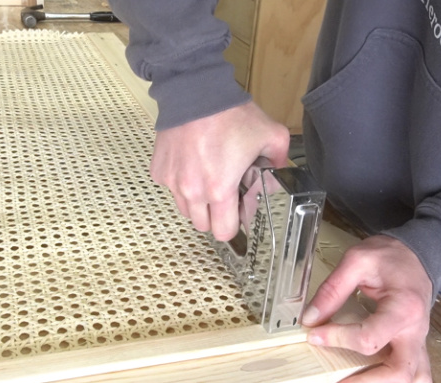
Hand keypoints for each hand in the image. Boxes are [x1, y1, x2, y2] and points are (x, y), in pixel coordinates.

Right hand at [150, 101, 289, 240]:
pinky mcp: (159, 171)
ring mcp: (172, 182)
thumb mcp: (270, 134)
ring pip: (185, 208)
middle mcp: (192, 191)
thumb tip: (280, 172)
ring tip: (207, 176)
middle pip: (202, 224)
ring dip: (197, 200)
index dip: (234, 224)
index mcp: (220, 190)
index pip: (223, 231)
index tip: (238, 210)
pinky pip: (171, 188)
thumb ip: (280, 159)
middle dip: (215, 214)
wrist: (194, 92)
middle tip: (224, 192)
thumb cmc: (230, 114)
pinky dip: (180, 182)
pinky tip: (191, 162)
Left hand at [302, 235, 433, 382]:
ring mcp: (419, 343)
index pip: (370, 338)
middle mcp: (416, 332)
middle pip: (401, 375)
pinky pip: (412, 381)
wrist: (419, 257)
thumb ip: (333, 288)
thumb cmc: (390, 257)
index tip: (312, 335)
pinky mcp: (415, 349)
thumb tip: (310, 318)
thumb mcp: (357, 259)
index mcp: (403, 308)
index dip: (337, 339)